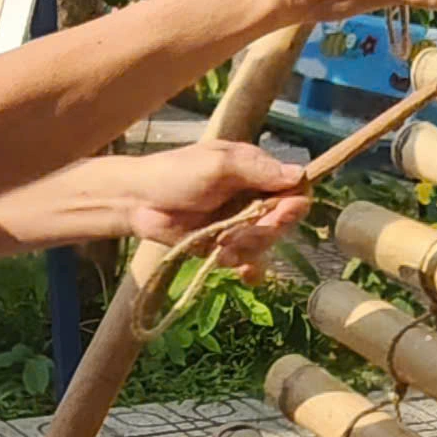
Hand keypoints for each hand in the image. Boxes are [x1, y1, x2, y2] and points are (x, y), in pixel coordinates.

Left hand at [124, 141, 309, 266]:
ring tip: (220, 247)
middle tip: (234, 235)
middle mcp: (254, 197)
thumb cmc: (174, 174)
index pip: (294, 189)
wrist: (137, 202)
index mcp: (256, 171)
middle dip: (263, 232)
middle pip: (283, 222)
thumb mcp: (217, 164)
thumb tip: (300, 174)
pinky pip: (249, 261)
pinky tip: (241, 272)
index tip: (278, 215)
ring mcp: (240, 223)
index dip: (292, 205)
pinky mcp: (226, 245)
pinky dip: (248, 267)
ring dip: (247, 249)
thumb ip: (257, 170)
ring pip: (266, 244)